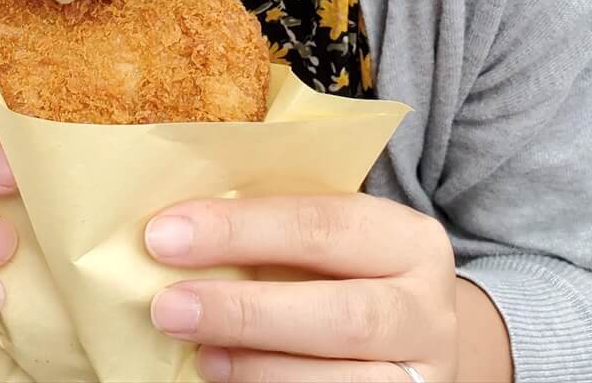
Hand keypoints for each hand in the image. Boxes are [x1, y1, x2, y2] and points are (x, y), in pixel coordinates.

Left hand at [144, 193, 457, 382]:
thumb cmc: (343, 270)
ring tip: (199, 352)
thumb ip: (272, 228)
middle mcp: (427, 310)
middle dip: (245, 312)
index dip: (238, 231)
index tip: (163, 236)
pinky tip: (228, 379)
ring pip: (343, 381)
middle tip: (168, 306)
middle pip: (340, 315)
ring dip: (258, 368)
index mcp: (407, 239)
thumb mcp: (328, 236)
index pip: (319, 225)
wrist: (408, 335)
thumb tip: (176, 231)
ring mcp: (422, 373)